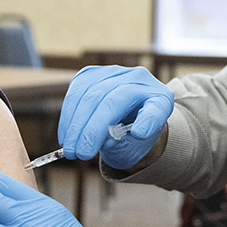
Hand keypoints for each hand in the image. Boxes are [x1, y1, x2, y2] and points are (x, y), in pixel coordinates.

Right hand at [58, 65, 172, 169]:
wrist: (125, 116)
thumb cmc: (133, 134)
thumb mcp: (135, 146)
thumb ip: (123, 143)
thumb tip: (106, 138)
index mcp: (160, 99)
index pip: (156, 108)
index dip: (148, 119)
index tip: (140, 134)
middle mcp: (140, 80)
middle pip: (112, 101)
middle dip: (92, 130)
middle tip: (81, 154)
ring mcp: (115, 72)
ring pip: (88, 95)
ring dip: (75, 125)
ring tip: (70, 150)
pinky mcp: (93, 73)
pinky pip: (76, 92)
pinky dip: (68, 116)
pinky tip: (66, 136)